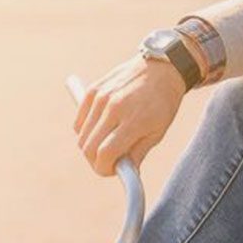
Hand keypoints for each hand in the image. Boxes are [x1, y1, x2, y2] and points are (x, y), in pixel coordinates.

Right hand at [74, 55, 184, 176]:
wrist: (161, 68)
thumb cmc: (163, 103)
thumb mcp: (157, 132)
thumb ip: (137, 154)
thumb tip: (122, 173)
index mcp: (133, 120)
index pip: (105, 154)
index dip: (104, 169)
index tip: (110, 171)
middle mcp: (113, 108)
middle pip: (89, 148)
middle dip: (96, 162)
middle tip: (108, 162)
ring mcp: (101, 98)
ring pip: (82, 137)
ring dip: (91, 148)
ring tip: (107, 144)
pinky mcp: (93, 90)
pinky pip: (79, 122)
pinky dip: (85, 132)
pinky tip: (100, 130)